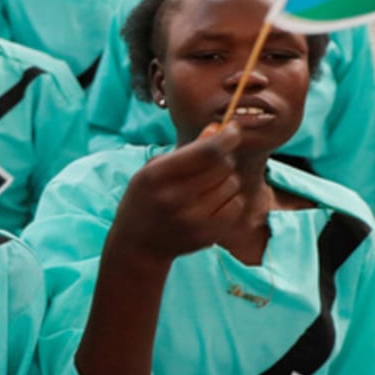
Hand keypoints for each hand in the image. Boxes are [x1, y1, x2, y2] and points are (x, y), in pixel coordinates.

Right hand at [110, 124, 243, 267]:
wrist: (137, 245)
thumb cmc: (146, 199)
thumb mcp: (154, 170)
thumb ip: (186, 150)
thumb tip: (218, 128)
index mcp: (156, 176)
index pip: (206, 152)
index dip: (226, 137)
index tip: (232, 130)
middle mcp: (174, 198)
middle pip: (224, 165)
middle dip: (223, 158)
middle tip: (212, 162)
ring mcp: (192, 220)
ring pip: (233, 184)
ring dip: (226, 179)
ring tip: (207, 186)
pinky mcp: (206, 235)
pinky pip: (236, 206)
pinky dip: (230, 199)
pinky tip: (213, 201)